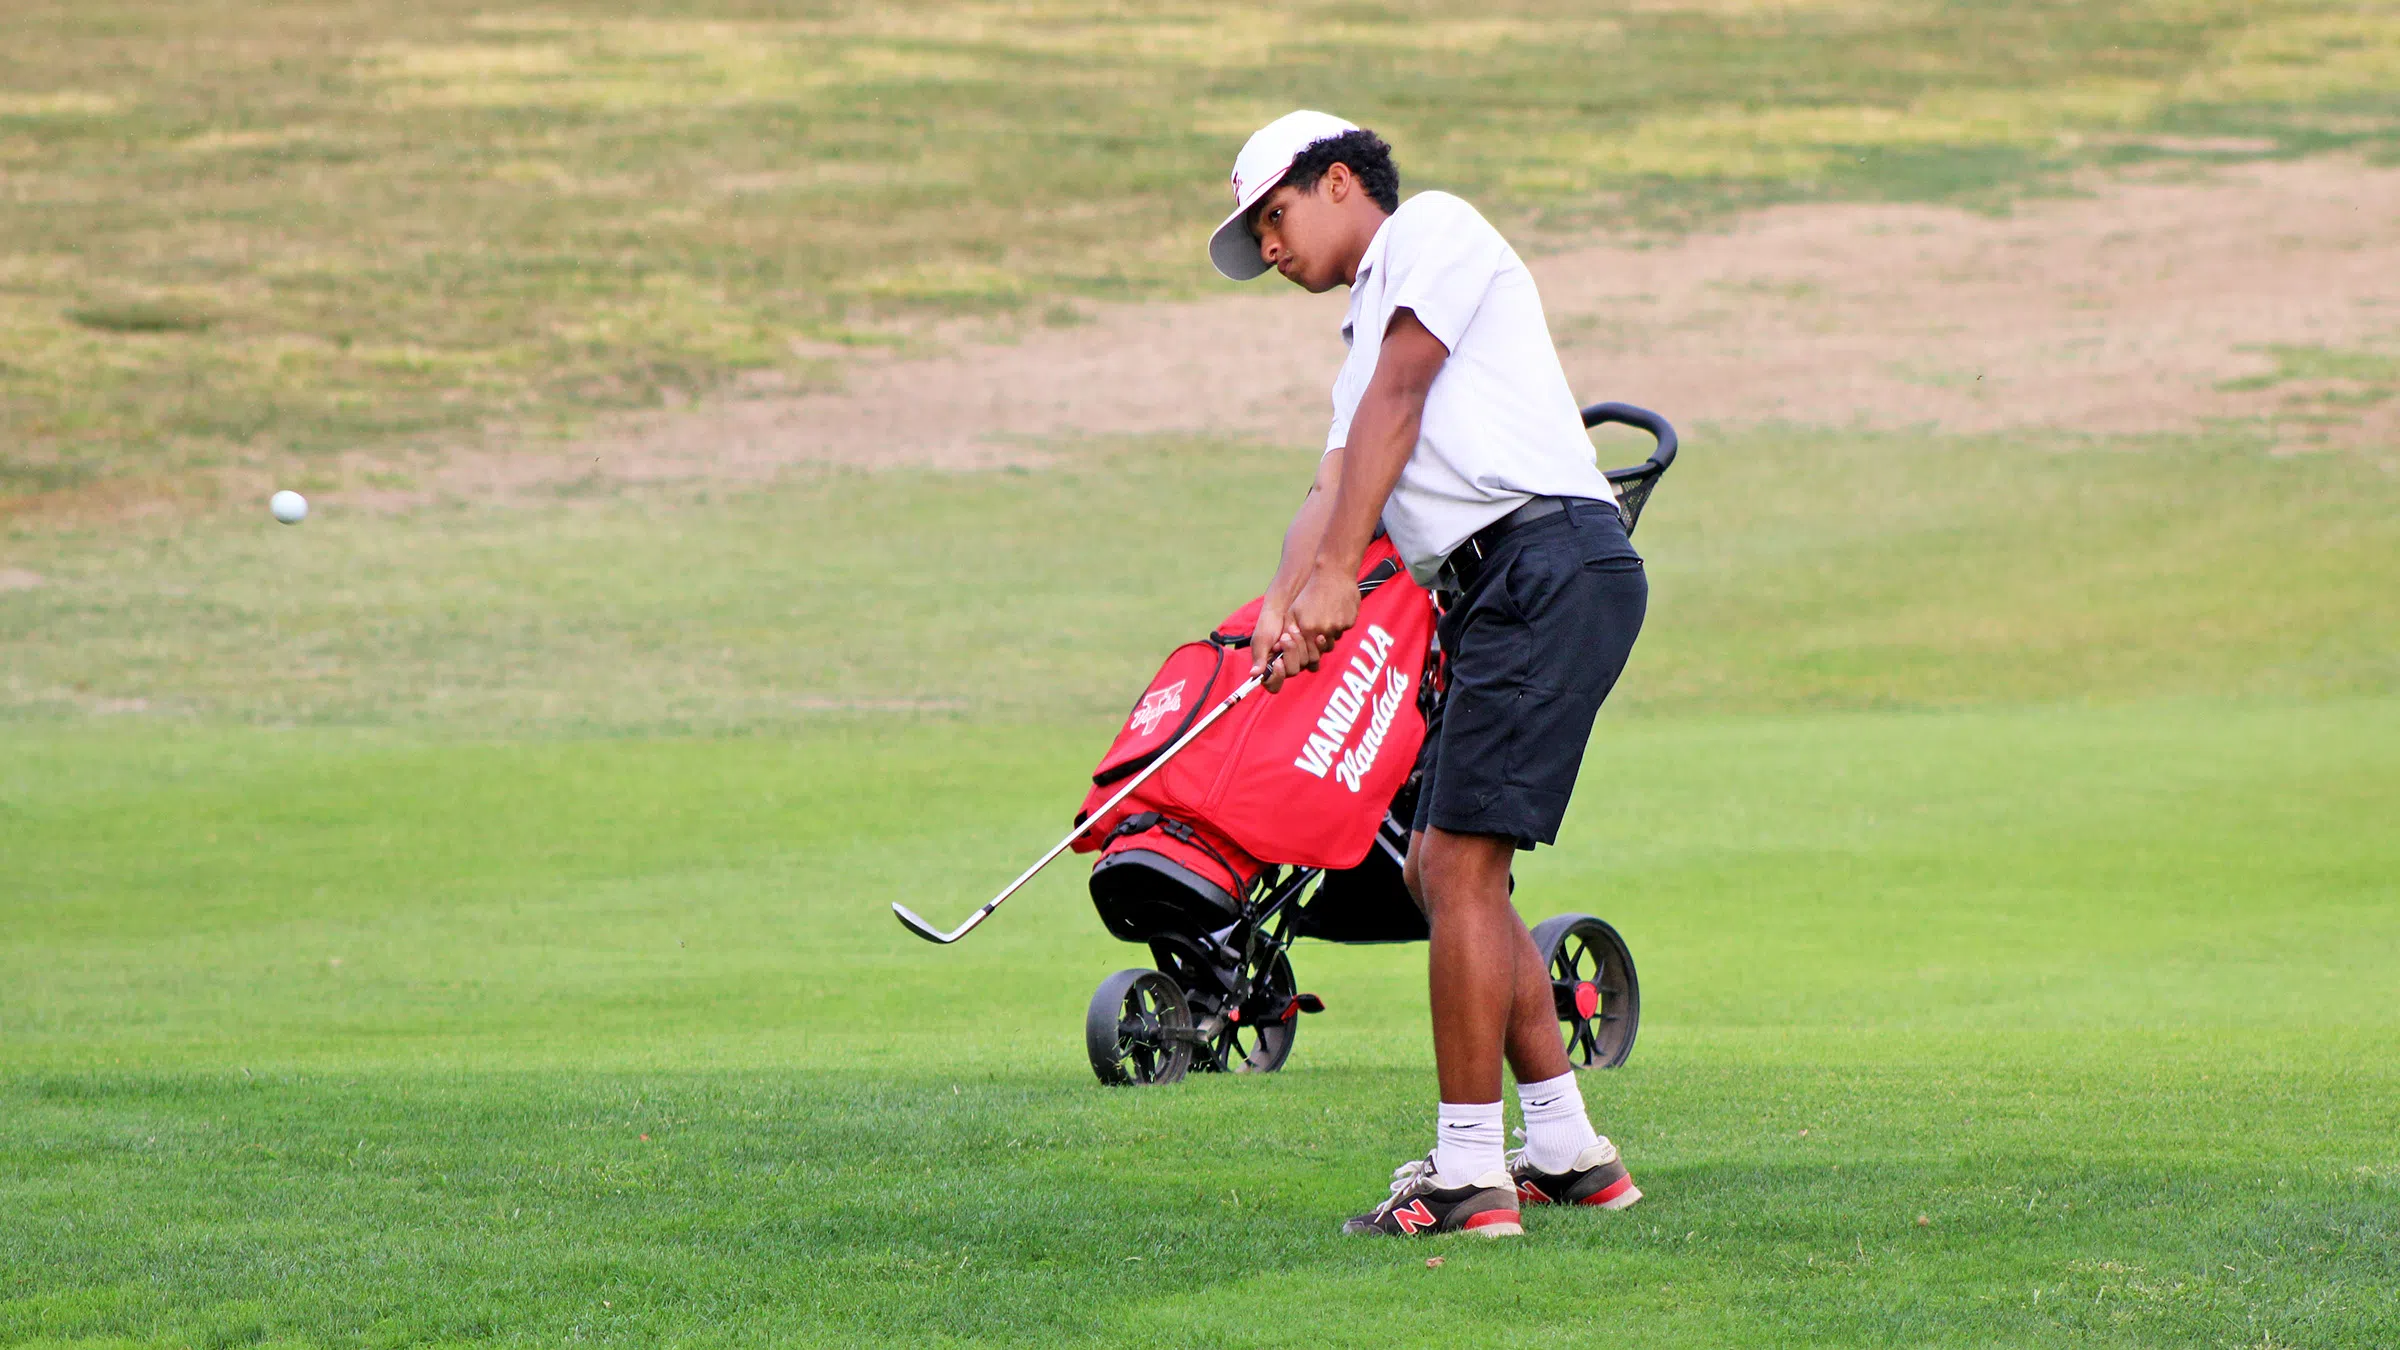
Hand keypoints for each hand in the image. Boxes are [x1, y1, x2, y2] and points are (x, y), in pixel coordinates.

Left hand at [1279, 559, 1359, 677]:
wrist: (1333, 573)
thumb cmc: (1309, 592)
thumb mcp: (1294, 610)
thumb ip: (1290, 630)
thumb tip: (1285, 647)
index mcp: (1308, 629)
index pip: (1310, 655)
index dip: (1309, 651)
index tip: (1307, 643)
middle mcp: (1324, 631)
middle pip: (1324, 650)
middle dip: (1320, 644)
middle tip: (1318, 632)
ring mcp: (1339, 626)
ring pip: (1334, 639)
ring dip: (1330, 633)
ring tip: (1326, 616)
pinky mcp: (1350, 622)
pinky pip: (1344, 629)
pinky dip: (1340, 623)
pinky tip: (1336, 610)